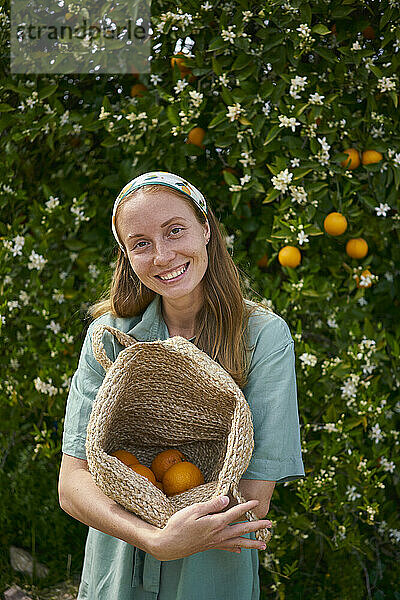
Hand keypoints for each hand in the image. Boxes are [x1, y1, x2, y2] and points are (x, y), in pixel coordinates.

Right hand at [148, 495, 271, 560]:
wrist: (168, 545)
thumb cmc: (178, 525)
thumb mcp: (194, 510)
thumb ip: (212, 504)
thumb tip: (227, 498)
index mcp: (216, 523)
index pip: (235, 513)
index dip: (246, 506)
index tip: (256, 501)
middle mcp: (219, 534)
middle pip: (242, 529)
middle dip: (257, 526)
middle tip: (270, 524)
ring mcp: (215, 542)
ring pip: (238, 542)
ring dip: (252, 543)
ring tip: (264, 545)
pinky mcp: (209, 547)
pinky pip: (226, 548)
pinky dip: (235, 549)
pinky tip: (240, 551)